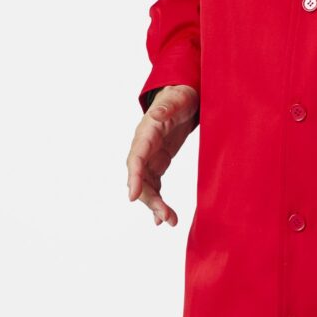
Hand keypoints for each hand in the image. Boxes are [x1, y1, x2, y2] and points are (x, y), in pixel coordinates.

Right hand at [126, 84, 198, 226]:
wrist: (184, 96)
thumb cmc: (181, 96)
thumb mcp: (178, 98)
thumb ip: (168, 106)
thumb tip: (155, 114)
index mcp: (146, 132)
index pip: (136, 157)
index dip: (134, 177)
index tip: (133, 197)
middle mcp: (144, 146)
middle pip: (141, 177)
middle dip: (150, 199)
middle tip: (164, 216)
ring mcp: (150, 156)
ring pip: (147, 185)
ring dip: (155, 204)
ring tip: (169, 221)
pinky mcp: (158, 161)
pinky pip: (154, 185)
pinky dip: (158, 201)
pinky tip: (163, 218)